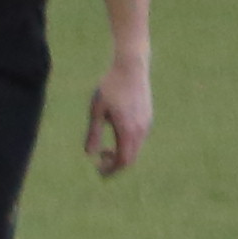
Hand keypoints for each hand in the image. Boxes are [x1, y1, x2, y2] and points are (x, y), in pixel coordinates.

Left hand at [85, 56, 152, 175]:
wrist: (131, 67)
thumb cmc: (110, 87)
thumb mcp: (96, 110)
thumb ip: (93, 133)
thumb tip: (90, 154)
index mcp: (128, 130)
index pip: (123, 160)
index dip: (111, 169)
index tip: (98, 171)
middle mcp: (141, 130)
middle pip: (131, 158)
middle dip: (115, 165)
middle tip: (100, 165)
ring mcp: (147, 124)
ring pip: (135, 149)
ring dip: (121, 154)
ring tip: (104, 150)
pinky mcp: (148, 118)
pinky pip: (138, 139)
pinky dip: (127, 144)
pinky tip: (115, 136)